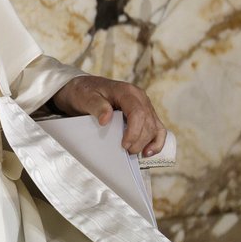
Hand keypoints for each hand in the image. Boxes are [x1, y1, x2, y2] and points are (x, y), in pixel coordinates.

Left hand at [49, 75, 167, 155]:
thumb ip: (96, 106)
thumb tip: (105, 119)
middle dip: (139, 141)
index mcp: (126, 91)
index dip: (134, 132)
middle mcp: (139, 97)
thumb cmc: (84, 92)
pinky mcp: (145, 114)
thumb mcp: (85, 97)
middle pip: (148, 122)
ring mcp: (144, 105)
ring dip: (147, 143)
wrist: (83, 88)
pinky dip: (156, 141)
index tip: (124, 145)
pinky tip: (147, 152)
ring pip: (155, 127)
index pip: (138, 113)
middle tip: (125, 151)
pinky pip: (157, 128)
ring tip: (133, 153)